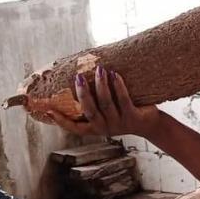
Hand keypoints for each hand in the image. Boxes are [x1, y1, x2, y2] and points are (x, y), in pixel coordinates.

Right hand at [29, 66, 159, 139]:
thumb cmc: (124, 113)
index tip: (49, 109)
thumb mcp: (106, 111)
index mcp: (96, 129)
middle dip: (83, 94)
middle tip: (78, 77)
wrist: (150, 125)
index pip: (74, 128)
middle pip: (90, 111)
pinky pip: (124, 100)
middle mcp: (106, 128)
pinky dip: (118, 86)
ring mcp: (119, 124)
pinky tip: (115, 74)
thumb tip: (78, 78)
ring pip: (106, 104)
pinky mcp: (133, 118)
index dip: (61, 121)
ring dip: (101, 85)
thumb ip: (93, 102)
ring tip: (99, 69)